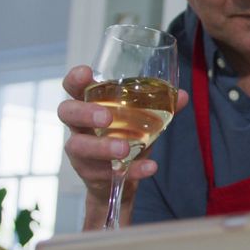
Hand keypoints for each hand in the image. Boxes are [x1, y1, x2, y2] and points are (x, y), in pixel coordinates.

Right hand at [57, 65, 188, 227]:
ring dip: (102, 147)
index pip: (73, 88)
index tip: (85, 73)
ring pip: (79, 146)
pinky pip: (105, 173)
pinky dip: (131, 170)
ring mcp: (81, 150)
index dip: (74, 80)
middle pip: (67, 113)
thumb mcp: (143, 120)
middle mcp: (79, 125)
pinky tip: (149, 167)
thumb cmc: (126, 136)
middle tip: (106, 118)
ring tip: (124, 149)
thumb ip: (161, 107)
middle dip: (84, 113)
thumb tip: (182, 95)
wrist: (121, 176)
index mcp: (90, 105)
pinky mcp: (90, 173)